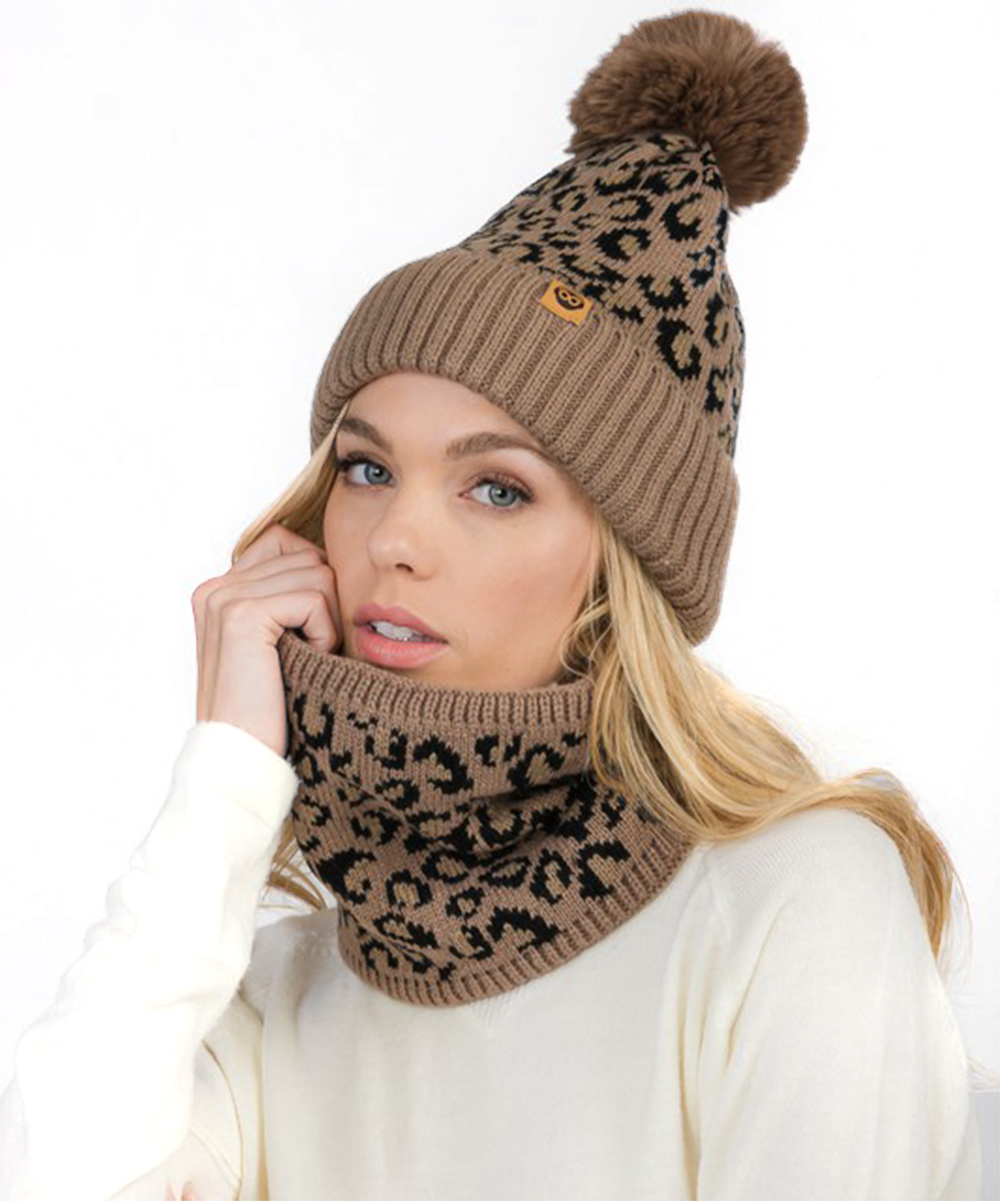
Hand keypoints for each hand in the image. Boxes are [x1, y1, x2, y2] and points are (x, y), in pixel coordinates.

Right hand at [191, 522, 341, 758]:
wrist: (242, 758)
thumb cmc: (271, 709)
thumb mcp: (278, 644)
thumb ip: (287, 598)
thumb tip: (331, 559)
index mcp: (218, 589)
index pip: (286, 542)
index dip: (314, 582)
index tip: (307, 631)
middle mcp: (215, 586)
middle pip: (308, 556)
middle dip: (324, 604)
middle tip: (306, 652)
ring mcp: (224, 598)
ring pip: (317, 574)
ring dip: (326, 622)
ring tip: (302, 659)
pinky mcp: (242, 615)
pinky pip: (314, 600)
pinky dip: (323, 633)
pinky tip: (305, 661)